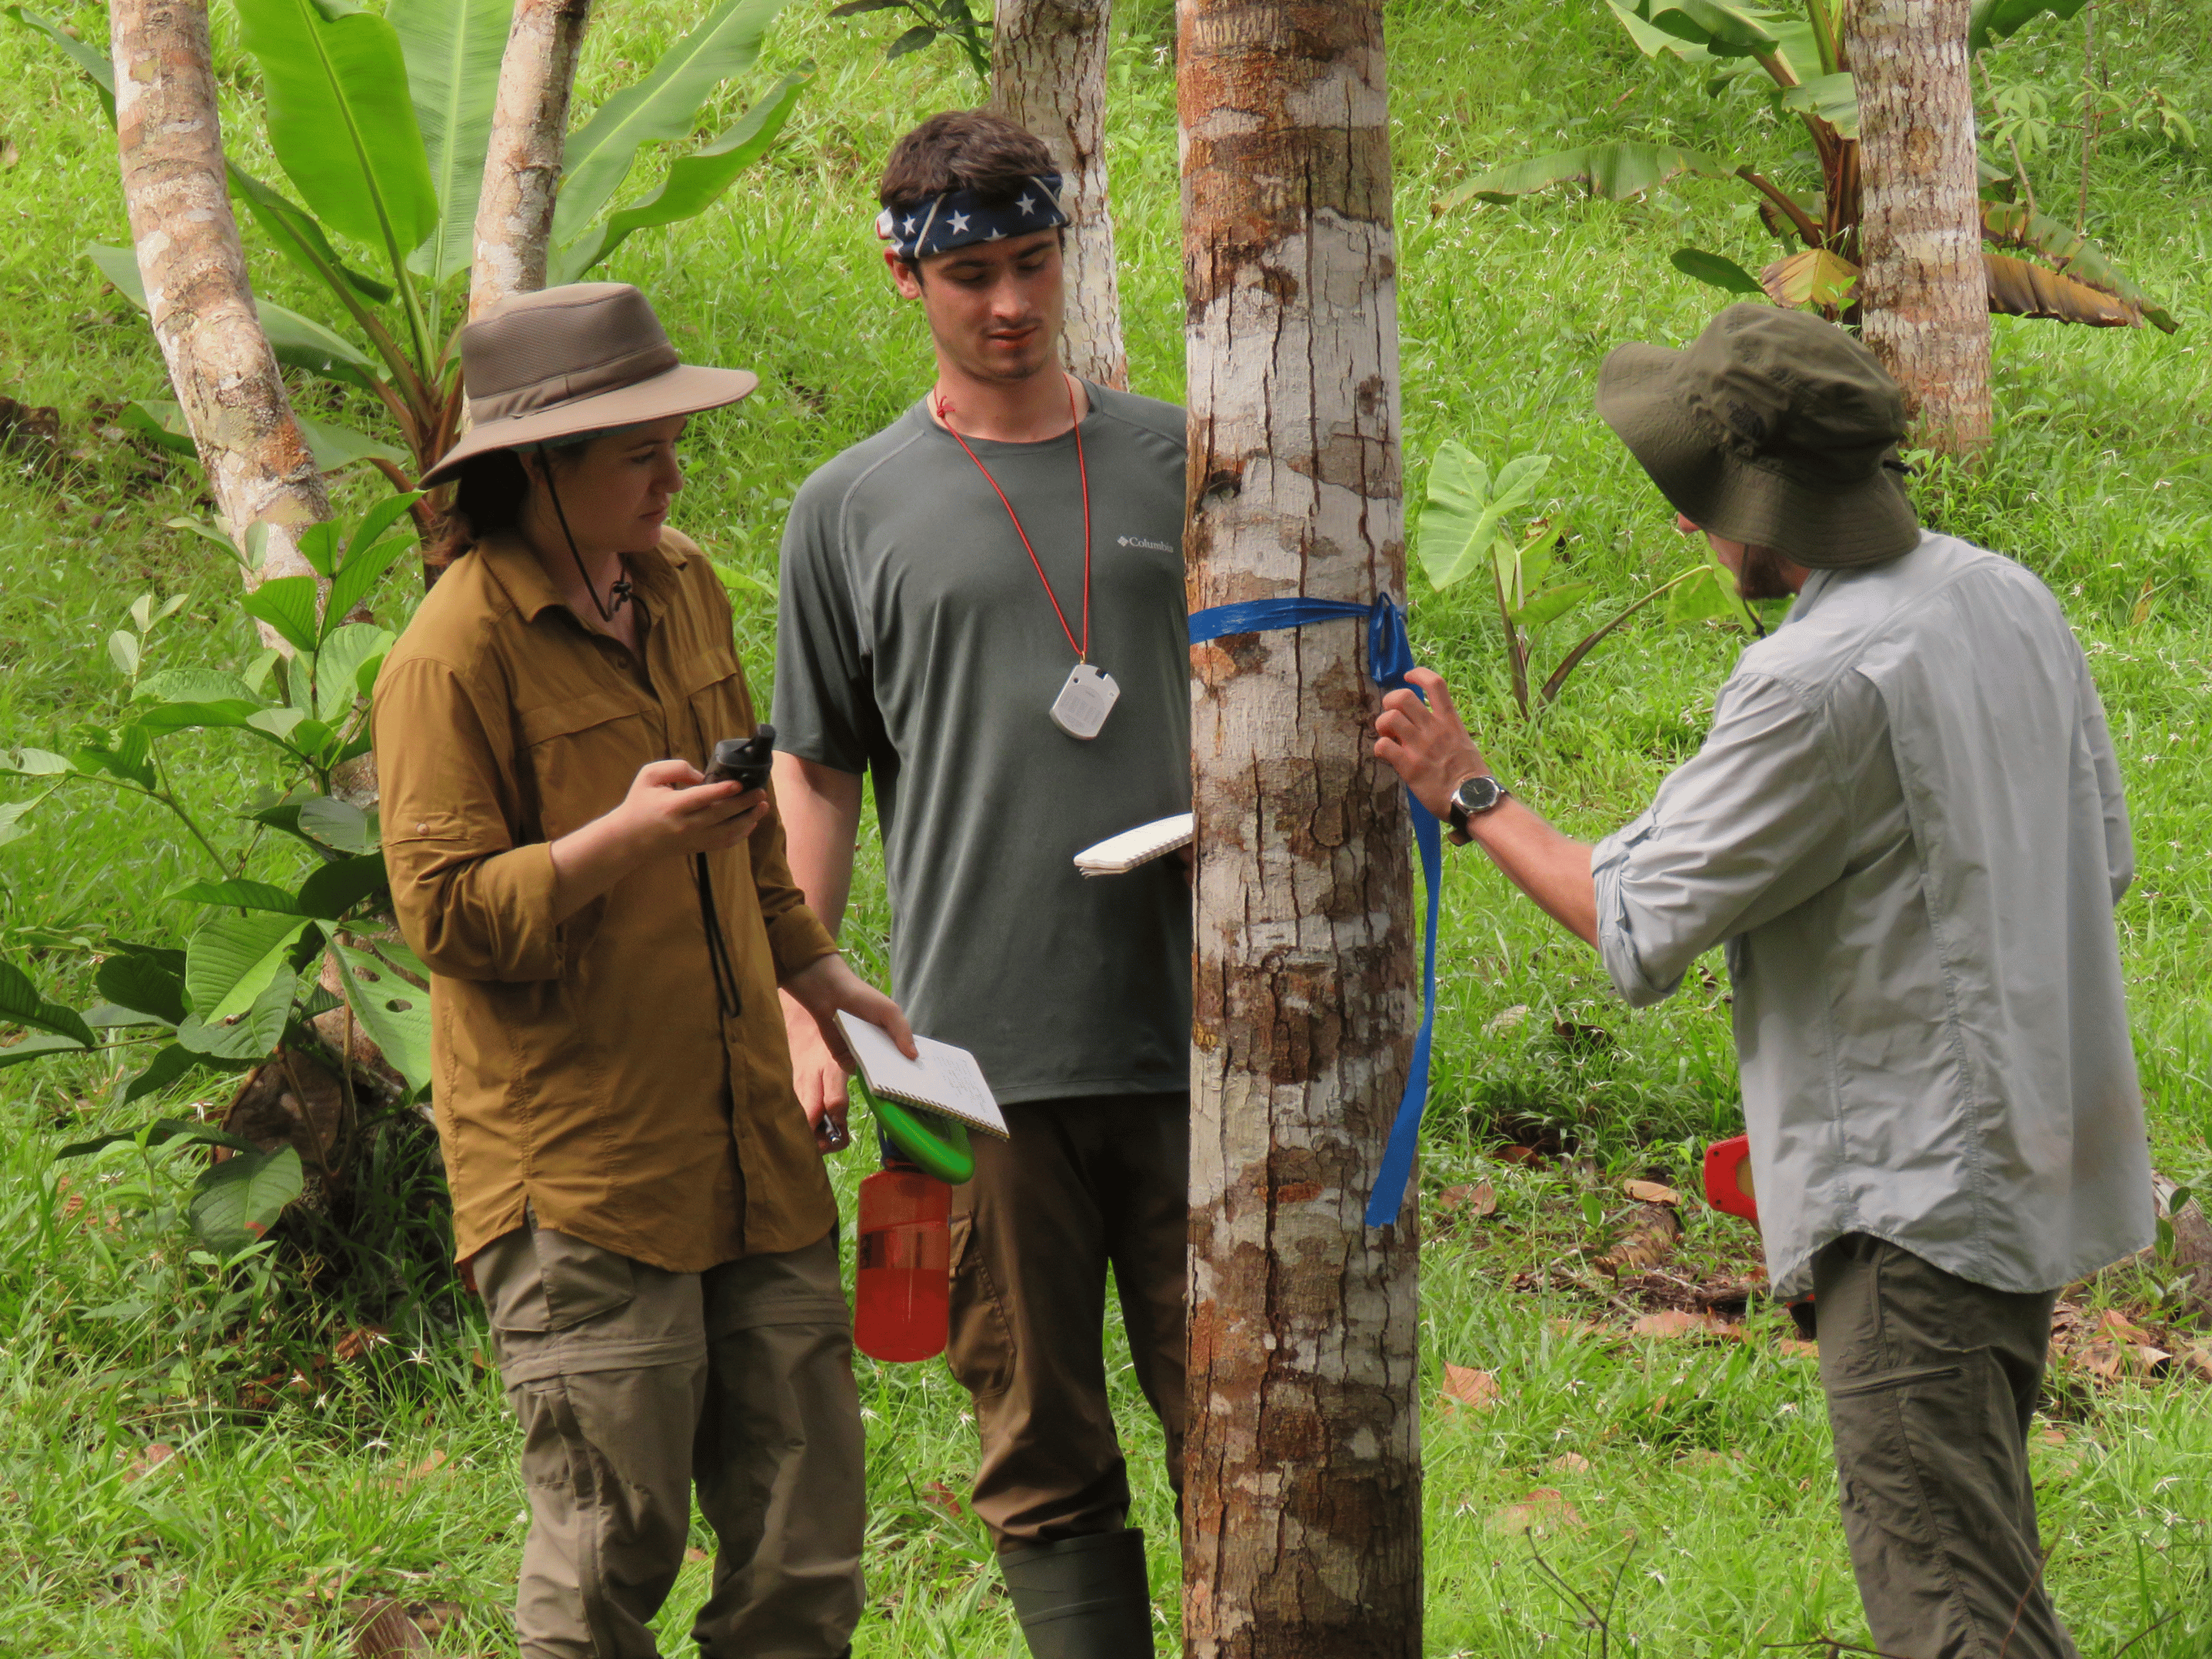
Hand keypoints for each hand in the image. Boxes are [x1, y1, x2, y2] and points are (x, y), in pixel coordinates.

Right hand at [608, 758, 770, 859]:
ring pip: (727, 833)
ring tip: (763, 806)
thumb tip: (703, 776)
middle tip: (761, 792)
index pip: (701, 799)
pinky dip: (741, 834)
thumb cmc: (639, 803)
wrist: (629, 839)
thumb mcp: (649, 776)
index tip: (739, 784)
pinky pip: (724, 843)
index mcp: (672, 807)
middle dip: (744, 804)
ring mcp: (692, 840)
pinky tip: (751, 822)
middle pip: (720, 816)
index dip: (722, 791)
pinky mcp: (697, 848)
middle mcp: (685, 826)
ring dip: (748, 819)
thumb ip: (676, 768)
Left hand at [780, 954, 917, 1151]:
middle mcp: (881, 1049)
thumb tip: (914, 1056)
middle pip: (895, 1069)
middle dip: (905, 1081)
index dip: (920, 1068)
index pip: (910, 1055)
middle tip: (921, 1097)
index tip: (934, 1084)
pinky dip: (866, 1083)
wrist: (827, 995)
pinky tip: (879, 1093)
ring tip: (904, 1099)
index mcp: (894, 1036)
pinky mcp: (846, 1062)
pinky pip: (858, 1076)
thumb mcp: (889, 1011)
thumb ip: (902, 1032)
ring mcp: (864, 1056)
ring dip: (887, 1085)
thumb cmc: (862, 998)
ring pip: (878, 1075)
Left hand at [1373, 668, 1489, 820]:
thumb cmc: (1471, 775)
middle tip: (1392, 716)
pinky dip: (1380, 748)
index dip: (1418, 674)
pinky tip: (1387, 755)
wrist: (1474, 799)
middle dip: (1390, 702)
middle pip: (1402, 697)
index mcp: (1450, 721)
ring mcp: (1420, 747)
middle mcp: (1434, 729)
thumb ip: (1446, 731)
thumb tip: (1429, 726)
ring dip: (1382, 725)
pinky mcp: (1409, 766)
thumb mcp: (1464, 742)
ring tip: (1389, 736)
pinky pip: (1383, 746)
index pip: (1435, 684)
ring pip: (1388, 718)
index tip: (1408, 677)